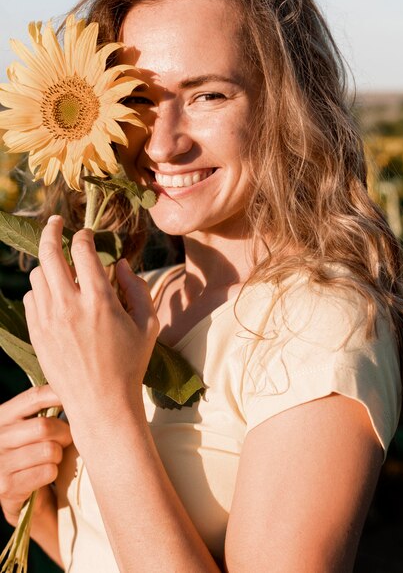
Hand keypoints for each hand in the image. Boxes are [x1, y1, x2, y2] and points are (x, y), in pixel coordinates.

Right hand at [0, 385, 70, 525]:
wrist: (24, 499)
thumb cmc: (35, 455)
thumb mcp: (33, 428)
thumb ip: (46, 410)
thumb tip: (79, 390)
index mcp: (2, 416)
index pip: (34, 397)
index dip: (59, 395)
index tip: (79, 397)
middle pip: (44, 426)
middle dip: (64, 434)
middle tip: (66, 440)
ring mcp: (0, 463)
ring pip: (49, 450)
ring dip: (59, 456)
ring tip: (54, 459)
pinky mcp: (7, 487)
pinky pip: (47, 471)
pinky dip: (54, 473)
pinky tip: (46, 476)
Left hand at [23, 216, 158, 425]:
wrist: (101, 404)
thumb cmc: (130, 364)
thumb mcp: (148, 324)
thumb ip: (139, 287)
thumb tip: (122, 263)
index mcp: (100, 300)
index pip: (82, 250)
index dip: (83, 235)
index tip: (86, 234)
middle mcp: (69, 305)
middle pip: (49, 253)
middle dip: (51, 230)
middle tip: (54, 222)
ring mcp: (48, 320)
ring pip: (38, 275)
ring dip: (48, 265)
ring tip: (59, 267)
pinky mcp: (37, 333)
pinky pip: (31, 298)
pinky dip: (41, 290)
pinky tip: (53, 295)